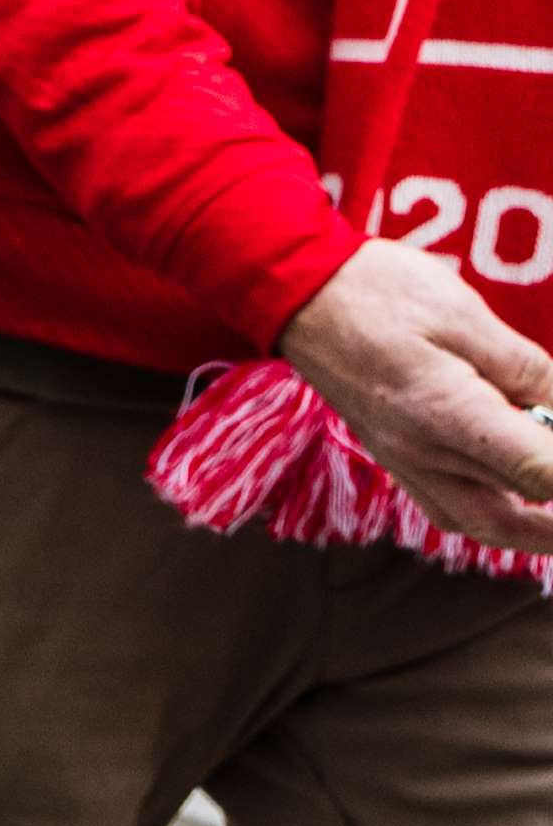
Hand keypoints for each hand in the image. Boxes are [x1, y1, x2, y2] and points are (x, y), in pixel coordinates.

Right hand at [283, 234, 552, 558]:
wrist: (298, 294)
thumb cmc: (382, 293)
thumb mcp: (468, 316)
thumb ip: (527, 369)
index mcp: (446, 413)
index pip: (538, 472)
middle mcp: (421, 453)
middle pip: (513, 512)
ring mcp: (402, 461)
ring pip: (482, 524)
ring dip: (533, 532)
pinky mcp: (393, 456)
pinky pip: (450, 510)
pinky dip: (494, 519)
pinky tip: (518, 500)